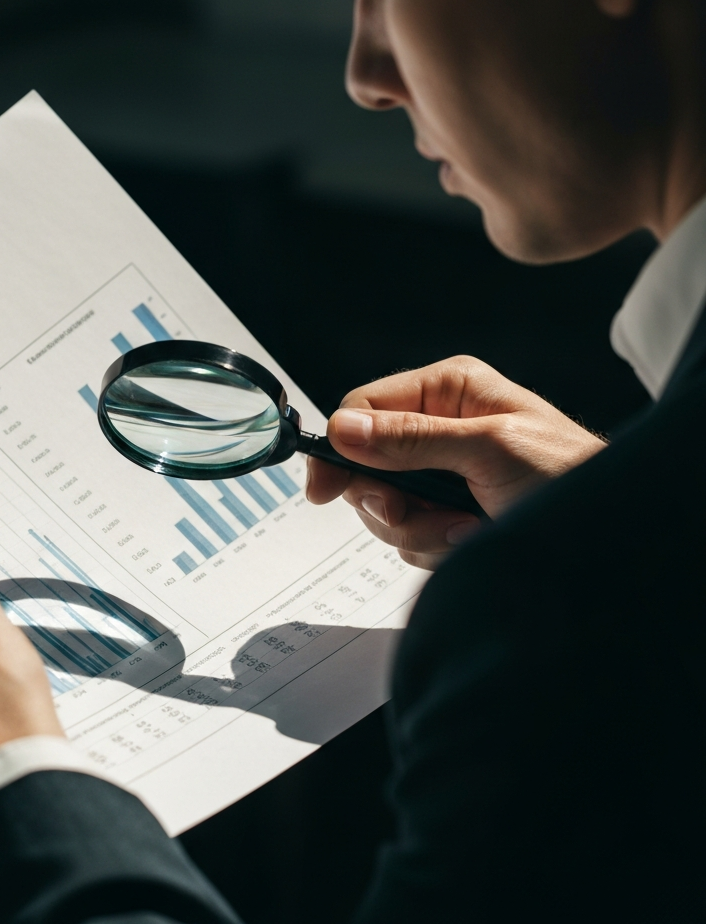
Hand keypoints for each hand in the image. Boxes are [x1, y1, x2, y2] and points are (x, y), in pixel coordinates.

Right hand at [306, 356, 605, 569]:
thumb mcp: (488, 450)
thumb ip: (412, 440)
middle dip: (390, 500)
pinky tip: (472, 538)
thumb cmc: (569, 476)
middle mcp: (437, 426)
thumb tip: (345, 429)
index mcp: (447, 390)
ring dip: (419, 529)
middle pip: (365, 464)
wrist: (611, 536)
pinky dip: (435, 546)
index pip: (363, 408)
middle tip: (416, 513)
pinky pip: (408, 534)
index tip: (324, 490)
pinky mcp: (446, 511)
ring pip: (384, 507)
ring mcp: (440, 472)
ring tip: (467, 527)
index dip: (338, 448)